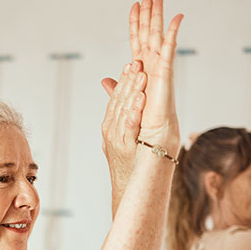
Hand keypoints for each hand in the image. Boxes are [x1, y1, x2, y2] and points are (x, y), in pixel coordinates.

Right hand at [101, 61, 146, 179]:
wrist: (125, 187)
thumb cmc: (126, 162)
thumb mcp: (119, 136)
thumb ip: (117, 114)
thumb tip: (111, 89)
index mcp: (109, 125)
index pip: (116, 98)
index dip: (123, 80)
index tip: (131, 64)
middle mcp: (110, 130)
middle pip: (119, 101)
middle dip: (128, 80)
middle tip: (137, 63)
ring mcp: (115, 139)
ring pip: (123, 111)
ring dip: (132, 92)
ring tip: (141, 76)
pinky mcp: (124, 148)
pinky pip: (129, 128)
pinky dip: (134, 113)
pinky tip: (140, 102)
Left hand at [128, 0, 182, 155]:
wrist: (147, 143)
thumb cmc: (139, 127)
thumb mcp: (122, 102)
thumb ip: (117, 88)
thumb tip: (107, 80)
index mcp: (141, 72)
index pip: (136, 42)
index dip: (135, 24)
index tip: (134, 6)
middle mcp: (151, 68)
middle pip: (148, 34)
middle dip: (148, 14)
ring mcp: (159, 70)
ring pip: (157, 37)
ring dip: (158, 17)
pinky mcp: (165, 76)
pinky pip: (169, 50)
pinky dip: (173, 33)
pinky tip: (177, 17)